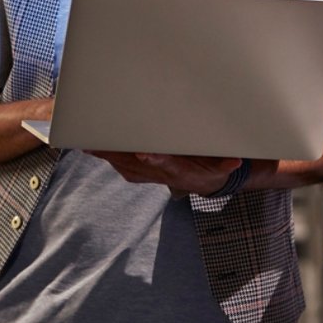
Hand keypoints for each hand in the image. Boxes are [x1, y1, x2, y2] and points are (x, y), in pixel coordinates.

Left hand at [86, 151, 242, 197]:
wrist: (203, 182)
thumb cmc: (210, 167)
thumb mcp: (222, 167)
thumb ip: (227, 163)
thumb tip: (236, 160)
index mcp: (179, 170)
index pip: (166, 164)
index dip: (155, 160)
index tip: (144, 153)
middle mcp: (159, 173)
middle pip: (135, 163)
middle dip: (117, 152)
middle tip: (98, 141)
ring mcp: (147, 174)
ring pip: (122, 163)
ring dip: (106, 153)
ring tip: (87, 140)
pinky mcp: (139, 171)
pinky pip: (118, 164)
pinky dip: (104, 154)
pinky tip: (88, 144)